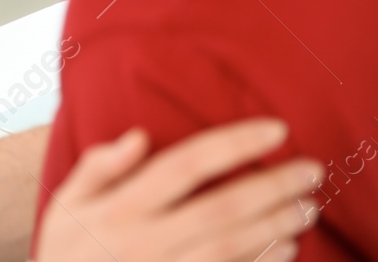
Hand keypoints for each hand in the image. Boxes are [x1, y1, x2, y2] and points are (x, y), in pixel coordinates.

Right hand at [37, 120, 321, 261]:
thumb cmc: (67, 251)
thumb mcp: (65, 203)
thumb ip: (99, 167)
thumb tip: (140, 136)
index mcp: (119, 208)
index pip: (185, 165)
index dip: (234, 144)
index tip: (276, 129)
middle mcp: (146, 241)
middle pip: (221, 207)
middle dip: (272, 185)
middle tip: (312, 169)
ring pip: (232, 246)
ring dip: (276, 225)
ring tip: (308, 205)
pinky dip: (261, 261)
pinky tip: (286, 246)